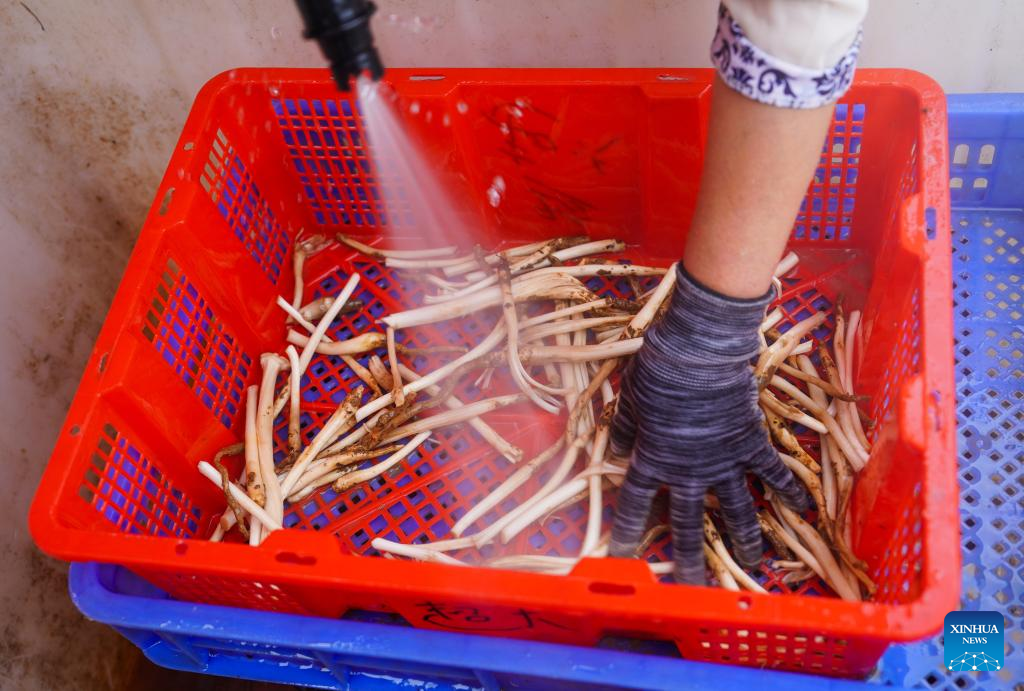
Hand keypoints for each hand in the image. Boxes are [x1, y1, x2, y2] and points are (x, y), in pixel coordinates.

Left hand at [608, 265, 808, 584]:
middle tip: (693, 586)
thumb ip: (624, 428)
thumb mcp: (631, 399)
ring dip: (744, 538)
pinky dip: (789, 490)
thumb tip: (616, 449)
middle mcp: (689, 471)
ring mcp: (724, 461)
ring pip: (736, 510)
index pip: (633, 504)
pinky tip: (804, 510)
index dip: (627, 532)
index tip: (621, 557)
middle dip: (689, 557)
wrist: (702, 353)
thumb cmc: (659, 372)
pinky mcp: (753, 445)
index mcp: (653, 460)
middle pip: (687, 523)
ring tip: (752, 564)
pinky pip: (773, 473)